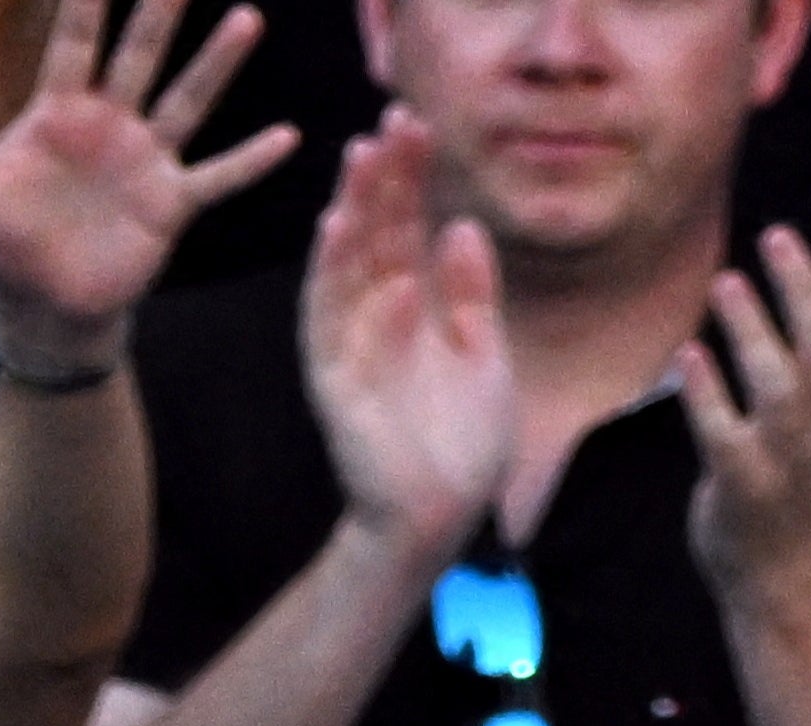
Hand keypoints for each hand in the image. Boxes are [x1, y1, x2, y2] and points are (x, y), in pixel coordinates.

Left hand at [0, 0, 291, 360]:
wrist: (41, 310)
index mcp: (59, 113)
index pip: (74, 41)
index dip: (85, 1)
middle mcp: (110, 123)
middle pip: (140, 52)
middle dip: (161, 10)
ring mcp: (144, 160)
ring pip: (186, 99)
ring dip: (217, 63)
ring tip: (247, 18)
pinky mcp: (169, 203)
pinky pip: (217, 177)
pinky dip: (250, 161)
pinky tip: (288, 138)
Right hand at [305, 109, 518, 573]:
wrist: (441, 516)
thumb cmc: (463, 445)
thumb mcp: (485, 354)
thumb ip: (472, 294)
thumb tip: (462, 226)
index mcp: (416, 311)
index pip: (409, 231)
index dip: (413, 181)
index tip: (419, 128)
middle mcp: (378, 321)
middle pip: (377, 237)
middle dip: (382, 182)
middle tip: (389, 123)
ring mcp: (352, 349)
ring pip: (346, 267)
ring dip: (351, 212)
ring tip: (359, 162)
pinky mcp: (334, 382)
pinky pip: (325, 322)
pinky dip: (332, 278)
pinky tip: (341, 233)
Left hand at [682, 220, 810, 594]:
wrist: (787, 570)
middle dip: (804, 286)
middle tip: (774, 236)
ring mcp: (790, 460)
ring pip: (776, 385)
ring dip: (751, 329)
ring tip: (725, 281)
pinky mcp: (742, 487)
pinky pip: (722, 435)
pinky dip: (705, 395)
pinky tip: (687, 354)